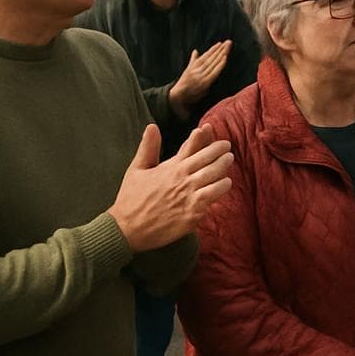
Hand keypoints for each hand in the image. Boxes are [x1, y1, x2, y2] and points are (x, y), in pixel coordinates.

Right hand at [109, 124, 232, 251]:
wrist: (126, 229)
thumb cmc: (131, 198)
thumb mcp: (137, 169)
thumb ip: (148, 147)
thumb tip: (152, 126)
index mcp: (171, 167)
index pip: (192, 146)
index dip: (205, 137)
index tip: (210, 130)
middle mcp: (182, 179)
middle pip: (210, 160)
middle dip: (221, 152)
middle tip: (227, 149)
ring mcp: (188, 196)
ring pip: (216, 178)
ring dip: (224, 171)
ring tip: (228, 167)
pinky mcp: (192, 213)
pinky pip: (212, 198)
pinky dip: (219, 190)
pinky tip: (223, 186)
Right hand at [169, 41, 232, 110]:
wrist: (177, 97)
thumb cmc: (183, 84)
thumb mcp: (188, 70)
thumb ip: (193, 60)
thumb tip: (196, 51)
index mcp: (194, 66)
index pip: (205, 56)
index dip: (213, 49)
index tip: (220, 43)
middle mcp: (197, 69)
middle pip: (211, 58)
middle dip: (220, 49)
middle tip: (229, 42)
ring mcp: (201, 76)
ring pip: (213, 62)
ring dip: (221, 54)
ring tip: (228, 46)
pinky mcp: (205, 82)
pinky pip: (214, 72)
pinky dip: (220, 64)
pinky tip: (225, 58)